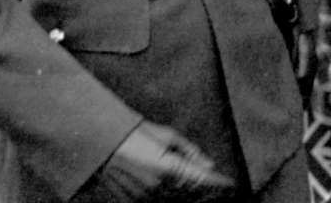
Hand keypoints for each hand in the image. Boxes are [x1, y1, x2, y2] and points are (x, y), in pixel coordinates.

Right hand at [84, 121, 232, 201]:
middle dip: (208, 193)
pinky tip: (179, 193)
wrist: (100, 145)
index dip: (220, 184)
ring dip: (191, 198)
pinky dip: (173, 200)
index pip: (203, 181)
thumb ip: (190, 152)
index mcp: (169, 169)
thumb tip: (209, 165)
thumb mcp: (166, 136)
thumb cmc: (135, 134)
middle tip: (221, 188)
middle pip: (193, 196)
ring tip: (201, 192)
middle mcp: (159, 189)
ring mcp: (146, 199)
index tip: (231, 184)